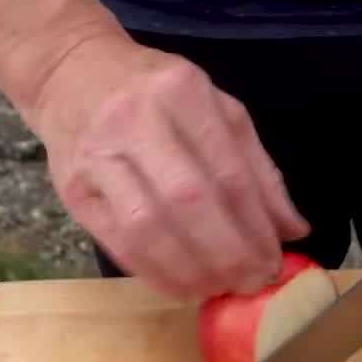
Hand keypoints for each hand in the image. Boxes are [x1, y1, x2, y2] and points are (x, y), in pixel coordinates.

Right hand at [0, 0, 307, 298]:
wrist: (69, 72)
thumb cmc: (153, 92)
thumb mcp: (215, 107)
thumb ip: (256, 166)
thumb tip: (292, 229)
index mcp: (182, 93)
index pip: (228, 172)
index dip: (256, 227)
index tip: (275, 262)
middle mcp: (136, 120)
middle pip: (188, 201)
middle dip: (227, 254)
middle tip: (251, 283)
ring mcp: (98, 156)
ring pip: (148, 228)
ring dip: (190, 270)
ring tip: (217, 289)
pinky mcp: (71, 189)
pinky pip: (117, 242)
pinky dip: (154, 272)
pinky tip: (181, 285)